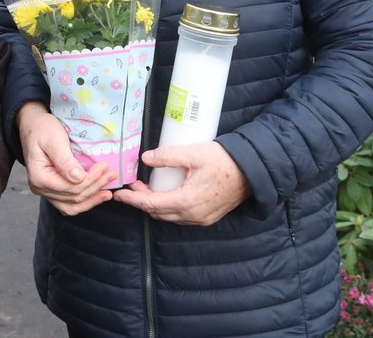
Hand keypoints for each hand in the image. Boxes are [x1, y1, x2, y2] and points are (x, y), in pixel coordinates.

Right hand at [17, 102, 114, 214]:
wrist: (33, 125)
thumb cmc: (42, 128)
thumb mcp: (54, 140)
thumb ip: (65, 161)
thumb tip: (79, 178)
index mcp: (39, 178)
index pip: (70, 187)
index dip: (90, 180)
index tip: (104, 167)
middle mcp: (40, 188)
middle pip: (73, 197)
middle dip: (95, 186)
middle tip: (112, 174)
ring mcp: (46, 191)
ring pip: (72, 206)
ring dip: (92, 198)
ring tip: (108, 192)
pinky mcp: (52, 189)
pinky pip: (68, 203)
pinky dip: (84, 201)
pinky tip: (97, 195)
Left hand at [112, 142, 249, 225]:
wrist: (252, 171)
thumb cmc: (224, 161)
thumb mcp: (194, 153)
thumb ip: (168, 156)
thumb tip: (146, 157)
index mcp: (187, 202)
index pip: (152, 204)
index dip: (133, 200)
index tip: (120, 195)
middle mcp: (193, 215)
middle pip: (158, 213)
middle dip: (142, 201)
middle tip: (134, 185)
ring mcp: (201, 218)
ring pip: (170, 216)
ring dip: (156, 205)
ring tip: (147, 188)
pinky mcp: (208, 216)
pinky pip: (181, 216)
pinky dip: (169, 207)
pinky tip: (167, 194)